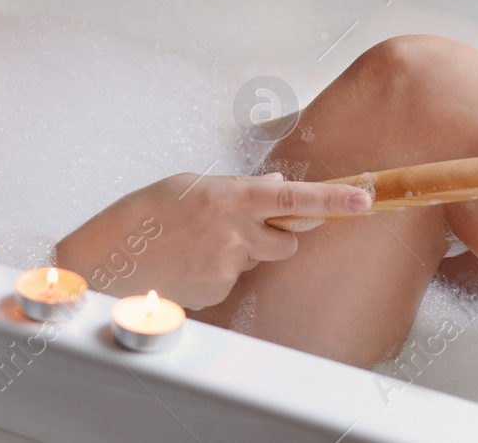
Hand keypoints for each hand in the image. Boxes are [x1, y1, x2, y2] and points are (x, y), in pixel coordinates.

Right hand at [55, 171, 371, 310]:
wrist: (112, 253)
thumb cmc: (149, 211)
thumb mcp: (193, 185)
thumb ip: (240, 189)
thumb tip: (275, 189)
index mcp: (231, 197)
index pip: (295, 198)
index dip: (334, 200)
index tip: (365, 198)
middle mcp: (236, 233)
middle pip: (285, 240)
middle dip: (273, 236)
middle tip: (237, 228)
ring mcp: (228, 266)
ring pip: (255, 260)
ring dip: (239, 253)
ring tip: (197, 246)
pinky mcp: (218, 291)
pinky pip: (233, 281)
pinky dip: (217, 273)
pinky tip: (189, 264)